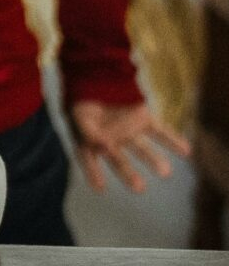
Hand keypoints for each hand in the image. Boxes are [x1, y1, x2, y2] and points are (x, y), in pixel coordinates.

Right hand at [66, 99, 188, 194]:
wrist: (96, 76)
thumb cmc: (82, 98)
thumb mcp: (78, 115)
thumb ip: (89, 132)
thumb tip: (103, 146)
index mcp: (90, 140)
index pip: (90, 160)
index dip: (94, 173)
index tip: (99, 189)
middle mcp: (111, 140)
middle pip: (120, 160)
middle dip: (129, 174)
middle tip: (139, 188)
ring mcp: (129, 130)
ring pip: (142, 149)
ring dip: (153, 160)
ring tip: (165, 172)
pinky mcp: (143, 119)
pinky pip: (160, 131)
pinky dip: (173, 141)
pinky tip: (185, 151)